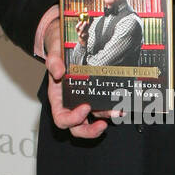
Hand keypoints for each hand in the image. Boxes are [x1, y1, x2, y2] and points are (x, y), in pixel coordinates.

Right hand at [44, 19, 114, 137]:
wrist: (65, 43)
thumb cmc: (58, 50)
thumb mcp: (53, 52)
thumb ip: (53, 61)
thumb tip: (57, 72)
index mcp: (57, 98)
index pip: (61, 117)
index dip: (72, 118)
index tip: (85, 107)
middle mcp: (70, 103)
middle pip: (76, 127)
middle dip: (89, 131)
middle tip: (102, 125)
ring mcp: (83, 101)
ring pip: (92, 121)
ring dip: (105, 119)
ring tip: (118, 113)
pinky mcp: (94, 96)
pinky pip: (101, 108)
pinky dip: (111, 110)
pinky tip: (121, 106)